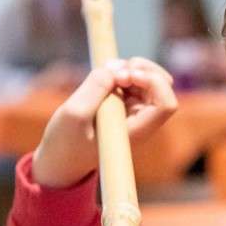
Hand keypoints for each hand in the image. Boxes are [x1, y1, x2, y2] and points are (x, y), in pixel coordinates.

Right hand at [32, 58, 177, 188]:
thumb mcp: (74, 115)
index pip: (167, 105)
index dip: (154, 82)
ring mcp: (133, 112)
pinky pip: (132, 81)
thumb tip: (114, 69)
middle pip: (162, 86)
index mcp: (136, 131)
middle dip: (142, 69)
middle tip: (116, 69)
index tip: (126, 76)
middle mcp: (141, 121)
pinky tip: (104, 75)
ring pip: (149, 80)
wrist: (59, 157)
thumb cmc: (65, 143)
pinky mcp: (123, 105)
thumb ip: (94, 89)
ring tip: (106, 70)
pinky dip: (121, 71)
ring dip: (130, 68)